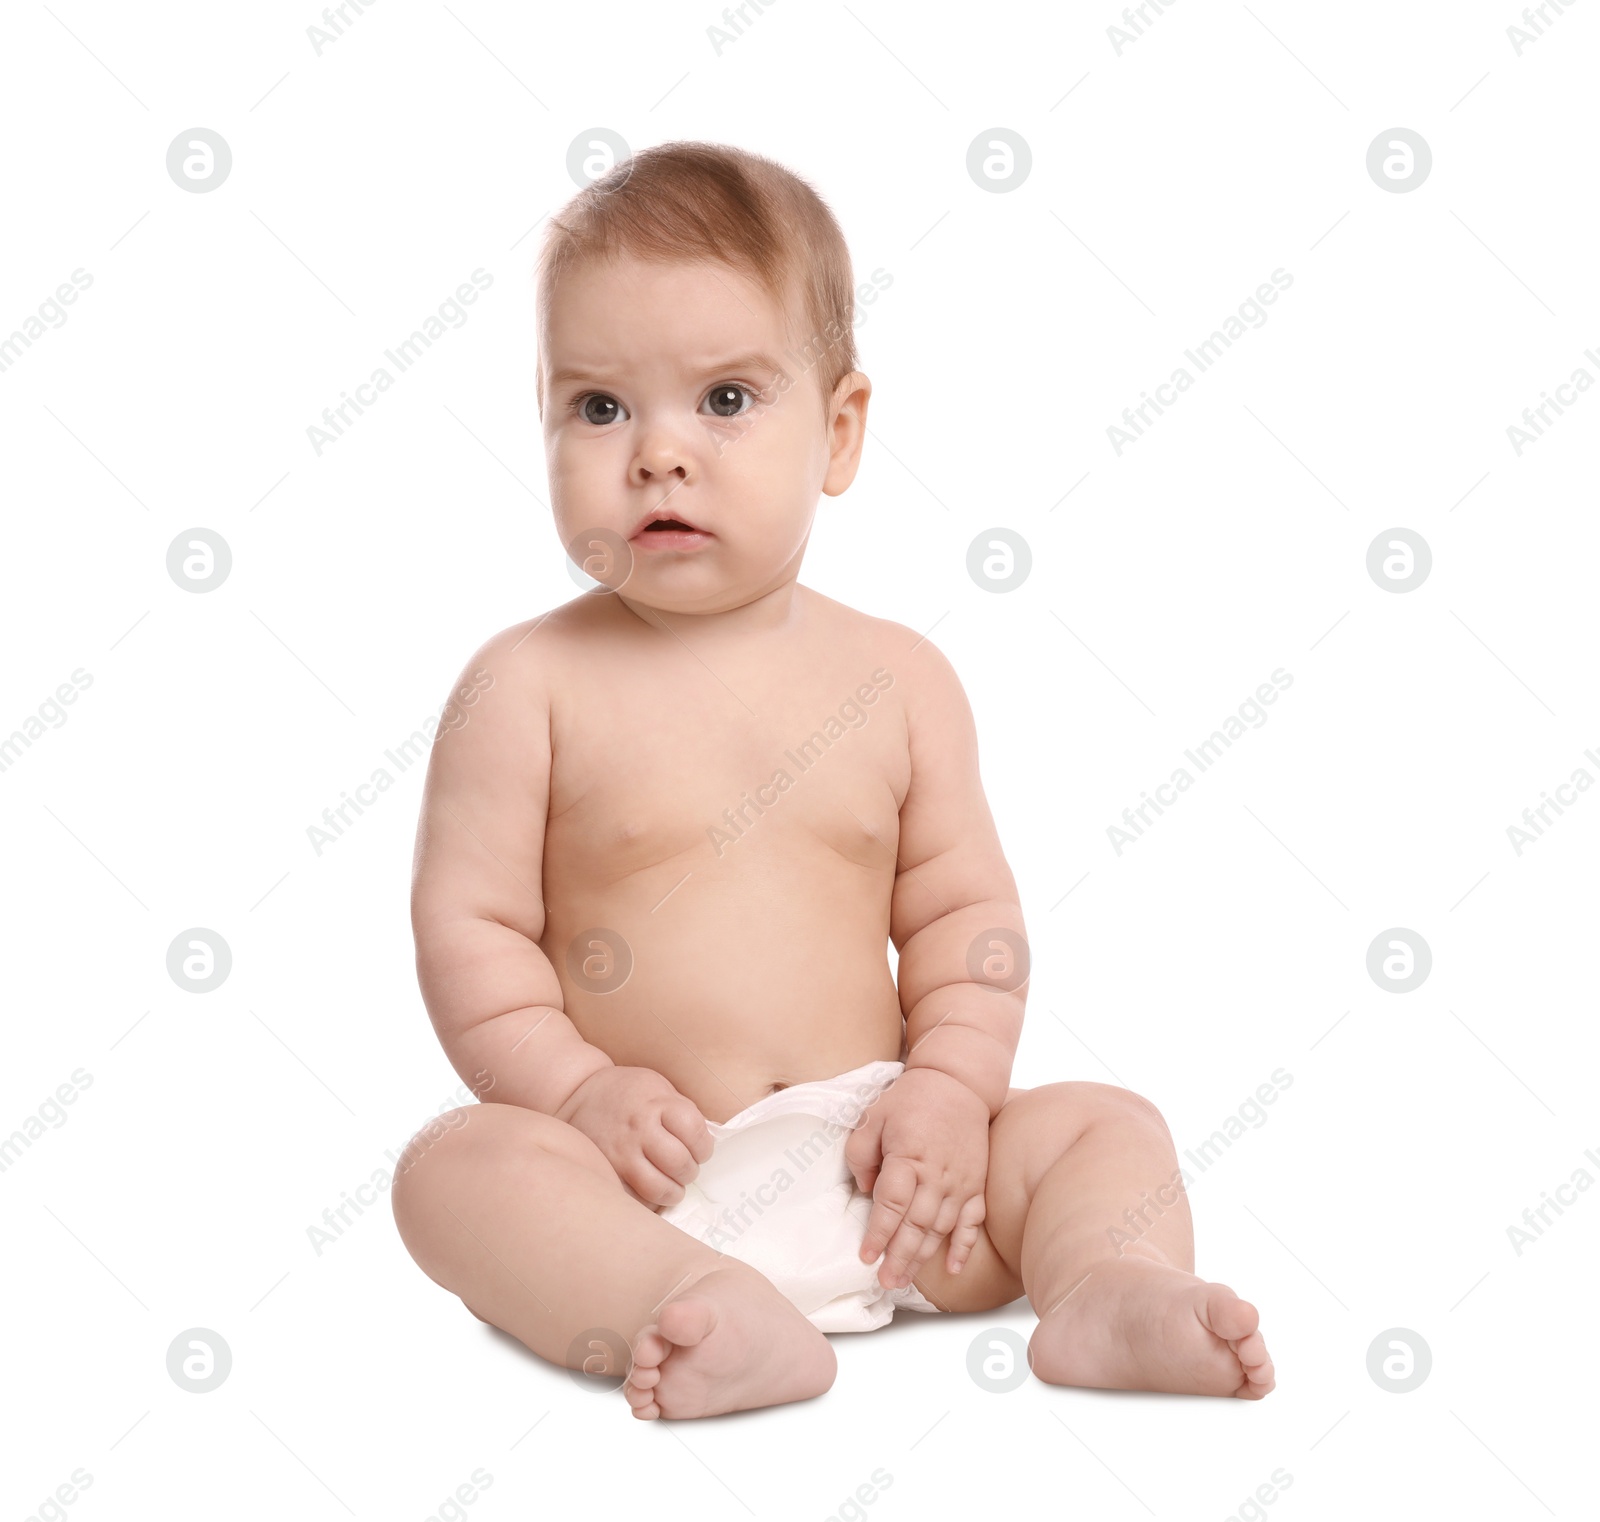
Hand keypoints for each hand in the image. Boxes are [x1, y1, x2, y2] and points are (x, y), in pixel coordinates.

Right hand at [555, 1066, 714, 1207]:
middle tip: (686, 1168)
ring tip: (672, 1185)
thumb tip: (705, 1140)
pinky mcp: (607, 1171)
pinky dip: (648, 1202)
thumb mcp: (657, 1086)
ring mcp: (620, 1153)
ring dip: (673, 1191)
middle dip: (691, 1170)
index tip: (701, 1150)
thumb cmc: (627, 1092)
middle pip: (680, 1162)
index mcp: (656, 1103)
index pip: (694, 1130)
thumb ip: (680, 1109)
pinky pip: (634, 1199)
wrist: (578, 1094)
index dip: (704, 1145)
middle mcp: (638, 1129)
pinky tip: (651, 1191)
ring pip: (658, 1188)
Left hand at [844, 1066, 990, 1289]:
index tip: (866, 1257)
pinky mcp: (975, 1184)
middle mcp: (936, 1176)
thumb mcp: (874, 1116)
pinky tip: (953, 1268)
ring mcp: (960, 1183)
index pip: (891, 1205)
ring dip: (922, 1257)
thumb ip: (862, 1154)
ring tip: (905, 1280)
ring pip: (940, 1229)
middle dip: (899, 1257)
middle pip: (916, 1225)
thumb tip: (865, 1190)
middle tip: (886, 1282)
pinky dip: (963, 1246)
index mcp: (908, 1158)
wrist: (958, 1083)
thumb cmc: (911, 1099)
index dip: (878, 1234)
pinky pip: (972, 1222)